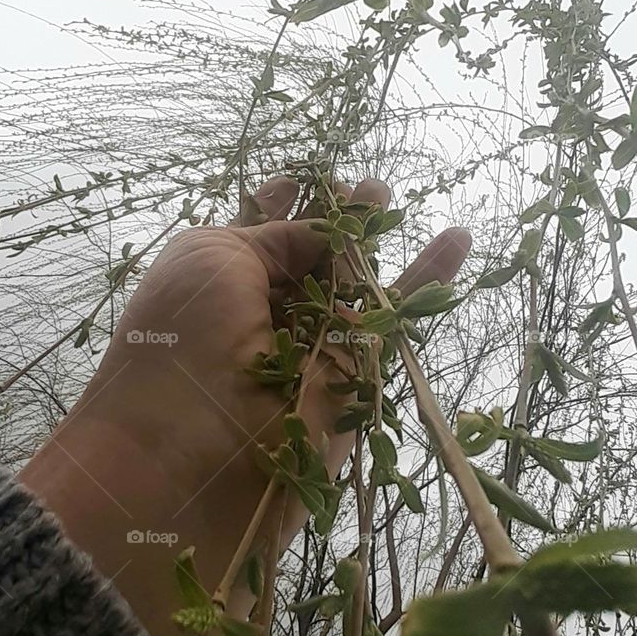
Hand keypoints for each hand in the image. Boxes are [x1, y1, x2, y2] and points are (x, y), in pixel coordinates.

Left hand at [22, 177, 469, 635]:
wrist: (186, 458)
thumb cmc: (179, 341)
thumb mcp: (213, 256)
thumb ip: (274, 234)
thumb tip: (319, 231)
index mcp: (215, 280)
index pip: (255, 234)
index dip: (281, 203)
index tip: (305, 176)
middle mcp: (261, 313)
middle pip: (310, 258)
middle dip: (338, 221)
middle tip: (372, 188)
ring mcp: (309, 348)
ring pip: (355, 286)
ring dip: (379, 243)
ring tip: (397, 197)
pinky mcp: (354, 380)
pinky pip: (395, 325)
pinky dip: (428, 282)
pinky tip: (456, 240)